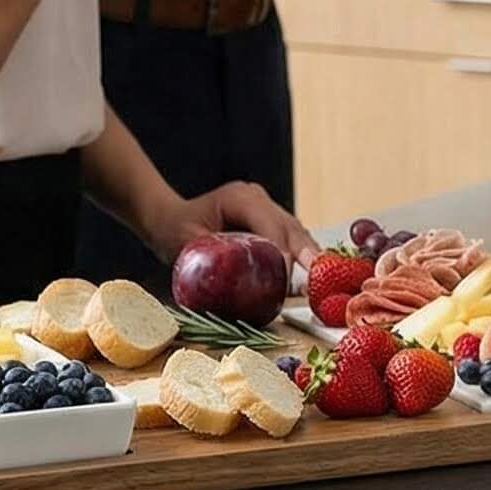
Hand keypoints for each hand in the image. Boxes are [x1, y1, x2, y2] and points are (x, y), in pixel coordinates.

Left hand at [161, 181, 319, 267]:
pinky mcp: (268, 219)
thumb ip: (210, 262)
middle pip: (290, 226)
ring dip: (307, 254)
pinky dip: (300, 254)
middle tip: (317, 279)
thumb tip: (233, 292)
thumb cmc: (173, 228)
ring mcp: (266, 206)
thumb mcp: (186, 244)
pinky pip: (290, 236)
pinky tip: (310, 273)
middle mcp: (258, 197)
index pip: (270, 225)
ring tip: (320, 279)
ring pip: (295, 230)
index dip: (282, 252)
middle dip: (305, 253)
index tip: (287, 279)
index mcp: (240, 198)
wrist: (169, 217)